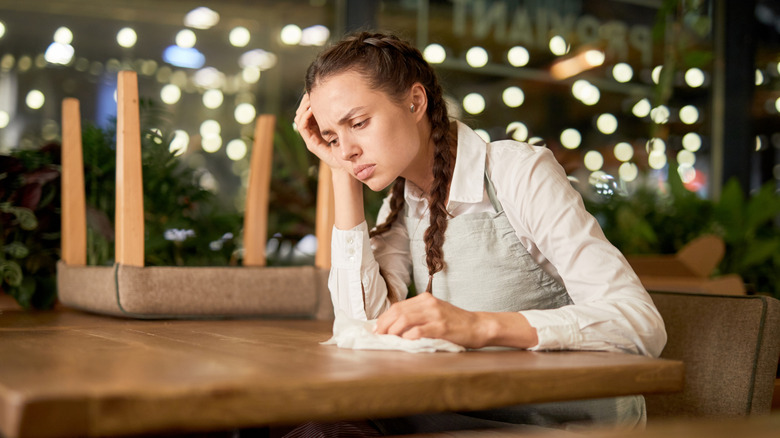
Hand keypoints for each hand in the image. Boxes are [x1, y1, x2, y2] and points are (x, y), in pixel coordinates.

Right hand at [294, 93, 342, 171]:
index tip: (315, 89)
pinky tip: (312, 109)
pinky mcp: (310, 142)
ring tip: (311, 99)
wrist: (347, 163)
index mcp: (318, 125)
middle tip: (311, 91)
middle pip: (301, 111)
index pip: (308, 109)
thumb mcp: (343, 124)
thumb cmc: (347, 144)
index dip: (310, 99)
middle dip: (305, 100)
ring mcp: (310, 137)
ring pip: (299, 117)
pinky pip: (302, 126)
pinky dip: (305, 116)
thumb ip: (338, 114)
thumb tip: (340, 95)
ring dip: (303, 107)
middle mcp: (312, 131)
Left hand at [374, 293, 489, 347]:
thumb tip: (393, 326)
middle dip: (384, 325)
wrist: (478, 326)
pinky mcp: (442, 327)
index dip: (384, 318)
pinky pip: (419, 331)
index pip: (398, 306)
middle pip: (398, 311)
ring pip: (405, 319)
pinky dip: (408, 337)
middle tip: (378, 336)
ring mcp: (435, 314)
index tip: (376, 329)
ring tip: (389, 339)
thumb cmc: (455, 322)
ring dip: (393, 331)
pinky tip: (405, 342)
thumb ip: (417, 316)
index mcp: (425, 298)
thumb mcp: (434, 313)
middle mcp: (429, 303)